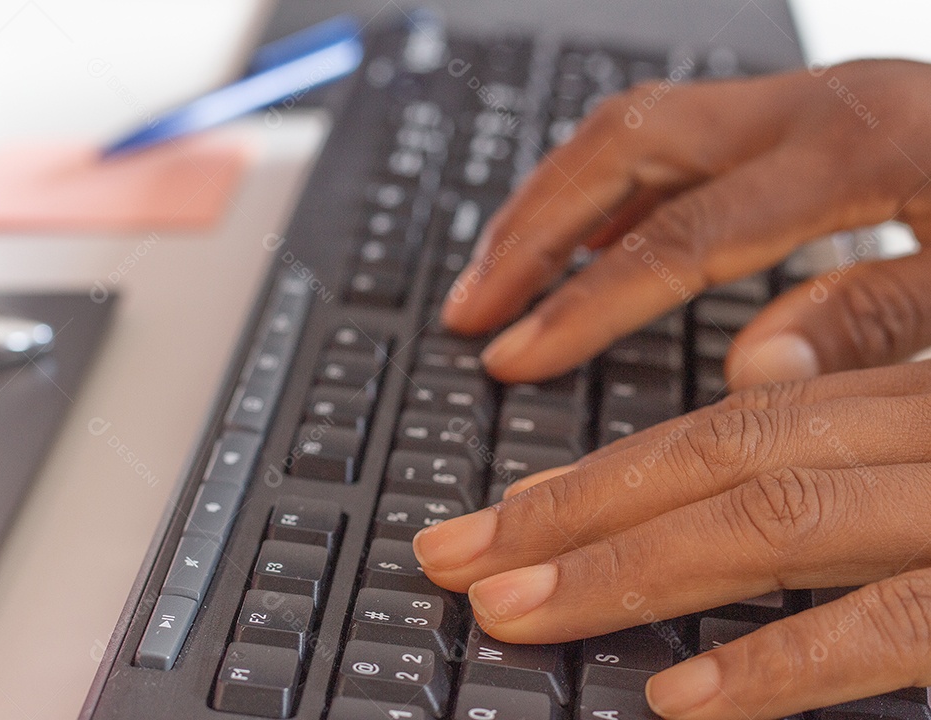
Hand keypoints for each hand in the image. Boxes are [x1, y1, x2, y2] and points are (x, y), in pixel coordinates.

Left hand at [413, 362, 930, 717]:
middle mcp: (920, 433)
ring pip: (770, 521)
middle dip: (570, 510)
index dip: (599, 474)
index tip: (502, 514)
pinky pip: (890, 624)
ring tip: (515, 612)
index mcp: (901, 405)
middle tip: (456, 556)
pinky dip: (776, 662)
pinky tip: (678, 698)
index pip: (724, 428)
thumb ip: (838, 462)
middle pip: (717, 457)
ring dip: (625, 570)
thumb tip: (725, 440)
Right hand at [441, 59, 930, 387]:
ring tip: (491, 271)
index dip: (584, 301)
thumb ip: (880, 318)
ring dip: (553, 200)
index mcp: (859, 148)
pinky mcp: (803, 111)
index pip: (681, 233)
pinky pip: (672, 136)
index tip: (512, 356)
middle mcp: (814, 106)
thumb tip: (753, 368)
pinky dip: (608, 191)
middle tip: (469, 304)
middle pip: (627, 146)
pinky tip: (579, 242)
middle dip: (533, 230)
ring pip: (634, 128)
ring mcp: (803, 99)